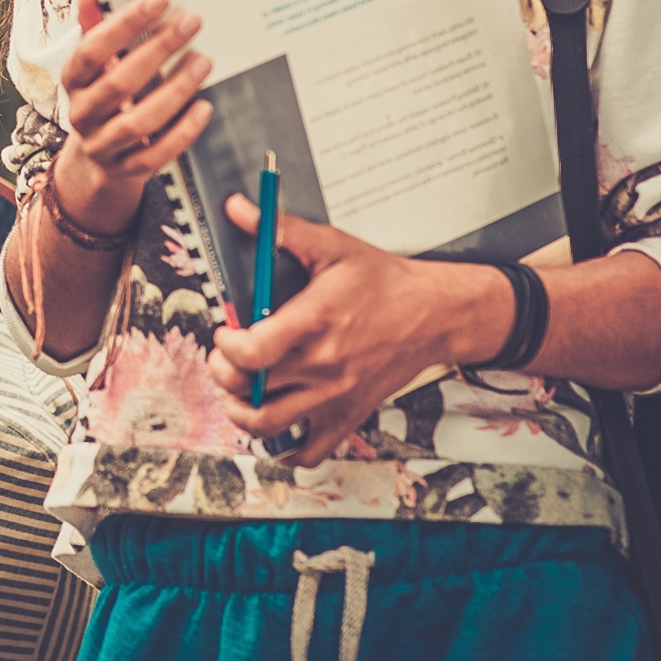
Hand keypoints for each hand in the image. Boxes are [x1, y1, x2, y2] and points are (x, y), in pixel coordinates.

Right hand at [48, 0, 213, 237]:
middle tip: (191, 22)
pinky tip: (203, 107)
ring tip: (203, 61)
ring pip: (139, 122)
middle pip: (119, 83)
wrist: (95, 162)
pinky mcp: (127, 169)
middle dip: (158, 49)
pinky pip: (156, 153)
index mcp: (73, 80)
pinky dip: (182, 131)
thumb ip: (95, 27)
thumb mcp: (93, 65)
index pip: (92, 50)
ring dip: (175, 89)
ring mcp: (103, 145)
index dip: (124, 24)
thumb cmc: (102, 99)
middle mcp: (82, 113)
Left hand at [206, 194, 511, 465]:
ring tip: (239, 392)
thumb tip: (238, 208)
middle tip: (226, 358)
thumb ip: (282, 230)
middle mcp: (323, 365)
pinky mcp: (349, 414)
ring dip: (241, 413)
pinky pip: (310, 451)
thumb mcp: (333, 246)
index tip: (226, 331)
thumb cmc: (385, 281)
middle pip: (250, 390)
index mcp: (315, 322)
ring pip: (269, 426)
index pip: (252, 352)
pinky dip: (285, 449)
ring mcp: (335, 396)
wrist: (436, 315)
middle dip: (224, 373)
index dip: (226, 346)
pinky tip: (276, 426)